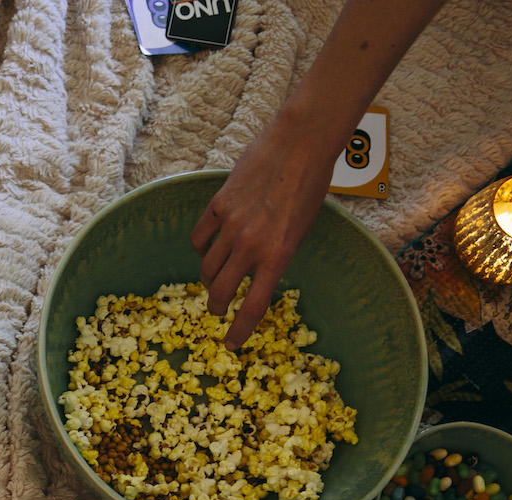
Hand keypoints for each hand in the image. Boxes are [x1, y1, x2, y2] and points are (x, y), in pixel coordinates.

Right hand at [190, 109, 336, 349]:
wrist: (300, 143)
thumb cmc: (311, 185)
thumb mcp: (303, 229)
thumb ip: (279, 254)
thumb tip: (259, 273)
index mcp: (278, 255)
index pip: (253, 306)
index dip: (240, 331)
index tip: (232, 345)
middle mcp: (252, 244)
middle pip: (221, 291)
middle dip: (217, 306)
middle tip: (217, 309)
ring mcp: (232, 225)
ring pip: (207, 266)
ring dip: (208, 278)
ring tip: (213, 278)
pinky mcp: (218, 205)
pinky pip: (200, 237)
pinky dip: (201, 247)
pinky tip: (207, 246)